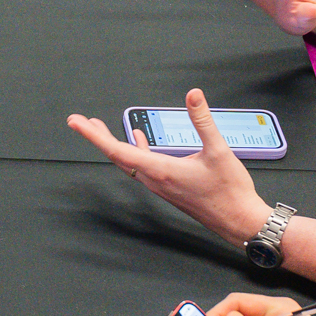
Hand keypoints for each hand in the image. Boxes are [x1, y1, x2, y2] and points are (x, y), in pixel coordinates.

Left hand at [63, 88, 270, 247]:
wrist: (239, 220)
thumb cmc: (230, 192)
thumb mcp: (218, 150)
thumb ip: (203, 120)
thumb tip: (193, 95)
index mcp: (161, 170)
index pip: (118, 150)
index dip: (94, 135)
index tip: (77, 123)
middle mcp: (155, 180)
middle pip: (117, 156)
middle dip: (97, 137)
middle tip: (81, 122)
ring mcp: (160, 186)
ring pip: (128, 163)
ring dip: (113, 144)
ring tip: (101, 128)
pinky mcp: (168, 187)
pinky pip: (142, 168)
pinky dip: (134, 151)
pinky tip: (139, 141)